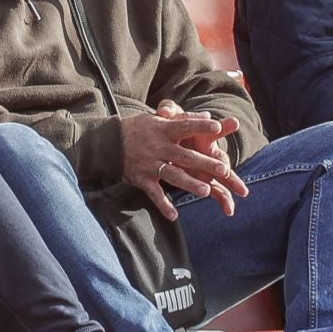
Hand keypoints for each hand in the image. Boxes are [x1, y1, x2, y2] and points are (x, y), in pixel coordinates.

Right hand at [121, 108, 247, 220]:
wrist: (108, 142)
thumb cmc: (139, 129)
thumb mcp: (158, 119)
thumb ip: (183, 118)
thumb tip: (207, 115)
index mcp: (163, 130)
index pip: (185, 126)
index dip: (200, 127)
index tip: (218, 127)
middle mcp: (158, 147)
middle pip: (185, 156)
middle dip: (204, 163)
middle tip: (224, 170)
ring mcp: (150, 164)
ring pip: (173, 175)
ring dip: (189, 184)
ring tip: (206, 191)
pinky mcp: (142, 179)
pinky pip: (154, 193)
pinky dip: (163, 205)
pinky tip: (174, 216)